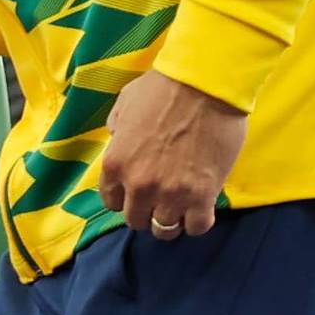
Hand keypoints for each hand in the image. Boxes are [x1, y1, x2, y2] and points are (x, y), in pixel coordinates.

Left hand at [95, 69, 247, 238]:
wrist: (204, 84)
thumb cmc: (163, 88)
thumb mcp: (125, 104)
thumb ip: (117, 127)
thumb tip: (118, 139)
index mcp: (115, 163)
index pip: (111, 202)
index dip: (125, 199)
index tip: (136, 193)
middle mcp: (138, 184)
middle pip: (136, 220)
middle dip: (146, 212)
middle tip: (160, 199)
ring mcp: (170, 193)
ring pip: (164, 229)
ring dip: (171, 220)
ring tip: (181, 206)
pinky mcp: (201, 195)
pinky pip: (196, 227)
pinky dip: (197, 221)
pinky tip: (200, 208)